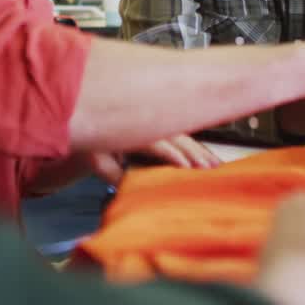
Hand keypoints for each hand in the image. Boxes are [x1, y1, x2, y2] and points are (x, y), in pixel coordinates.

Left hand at [86, 134, 219, 183]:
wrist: (89, 116)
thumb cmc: (92, 142)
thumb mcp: (97, 159)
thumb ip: (114, 174)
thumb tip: (131, 187)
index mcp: (133, 129)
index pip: (158, 143)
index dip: (173, 155)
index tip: (188, 168)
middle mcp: (148, 123)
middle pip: (177, 138)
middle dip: (195, 154)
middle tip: (210, 170)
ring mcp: (157, 123)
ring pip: (184, 136)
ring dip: (201, 151)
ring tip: (216, 166)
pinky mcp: (162, 126)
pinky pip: (183, 135)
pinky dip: (198, 146)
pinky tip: (209, 157)